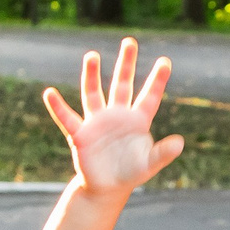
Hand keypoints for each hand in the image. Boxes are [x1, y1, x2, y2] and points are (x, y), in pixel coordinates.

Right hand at [42, 37, 183, 193]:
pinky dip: (58, 107)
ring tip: (92, 56)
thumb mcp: (149, 164)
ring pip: (93, 94)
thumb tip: (180, 143)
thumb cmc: (130, 172)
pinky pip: (67, 118)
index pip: (149, 96)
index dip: (157, 80)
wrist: (107, 187)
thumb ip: (163, 153)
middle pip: (122, 84)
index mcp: (137, 121)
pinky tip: (49, 94)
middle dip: (126, 64)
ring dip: (92, 75)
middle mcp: (117, 115)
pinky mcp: (80, 135)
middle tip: (129, 42)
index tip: (165, 61)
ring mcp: (97, 122)